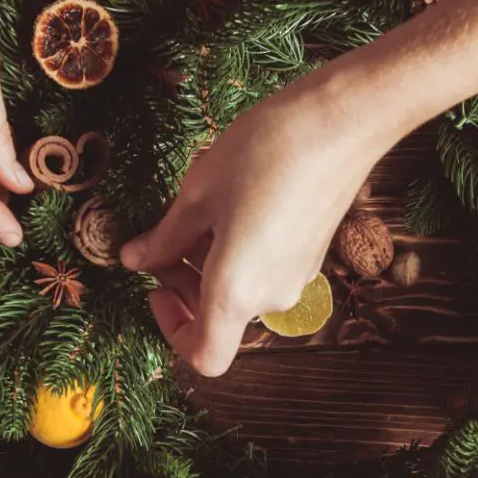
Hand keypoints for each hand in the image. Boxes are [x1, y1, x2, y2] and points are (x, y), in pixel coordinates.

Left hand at [121, 72, 388, 376]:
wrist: (342, 121)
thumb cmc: (265, 153)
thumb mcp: (198, 193)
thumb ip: (165, 238)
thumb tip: (135, 259)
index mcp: (236, 292)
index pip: (204, 356)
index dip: (172, 330)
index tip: (158, 286)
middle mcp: (271, 297)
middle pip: (219, 320)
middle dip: (183, 287)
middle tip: (161, 240)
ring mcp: (297, 278)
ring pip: (241, 293)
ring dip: (209, 267)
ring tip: (194, 214)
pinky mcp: (312, 256)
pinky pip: (264, 272)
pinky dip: (238, 254)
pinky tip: (230, 205)